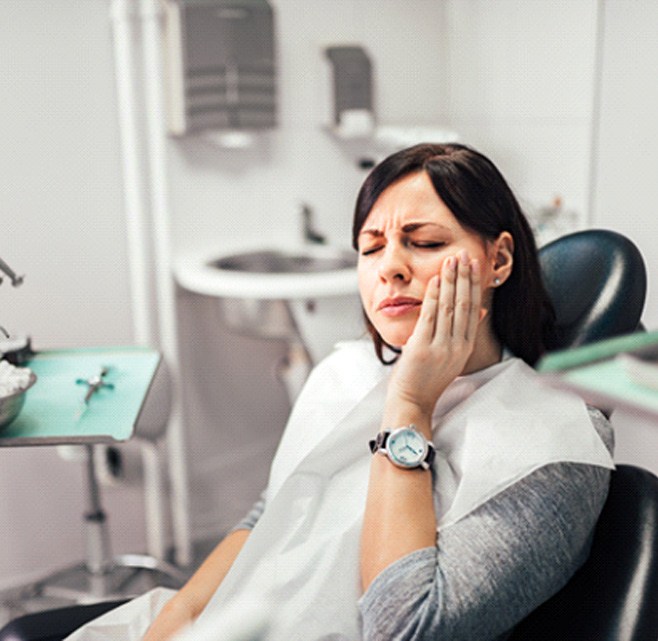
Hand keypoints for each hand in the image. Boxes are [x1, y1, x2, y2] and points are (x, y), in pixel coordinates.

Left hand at [384, 250, 482, 421]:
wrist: (413, 401)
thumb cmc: (427, 378)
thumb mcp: (453, 356)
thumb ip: (464, 333)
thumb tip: (481, 310)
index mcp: (465, 347)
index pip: (474, 309)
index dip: (474, 285)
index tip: (474, 265)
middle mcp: (457, 346)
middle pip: (465, 304)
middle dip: (465, 277)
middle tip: (465, 255)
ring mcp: (441, 347)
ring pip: (449, 307)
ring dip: (451, 281)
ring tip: (451, 260)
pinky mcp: (423, 348)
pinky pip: (430, 317)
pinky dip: (434, 296)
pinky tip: (436, 280)